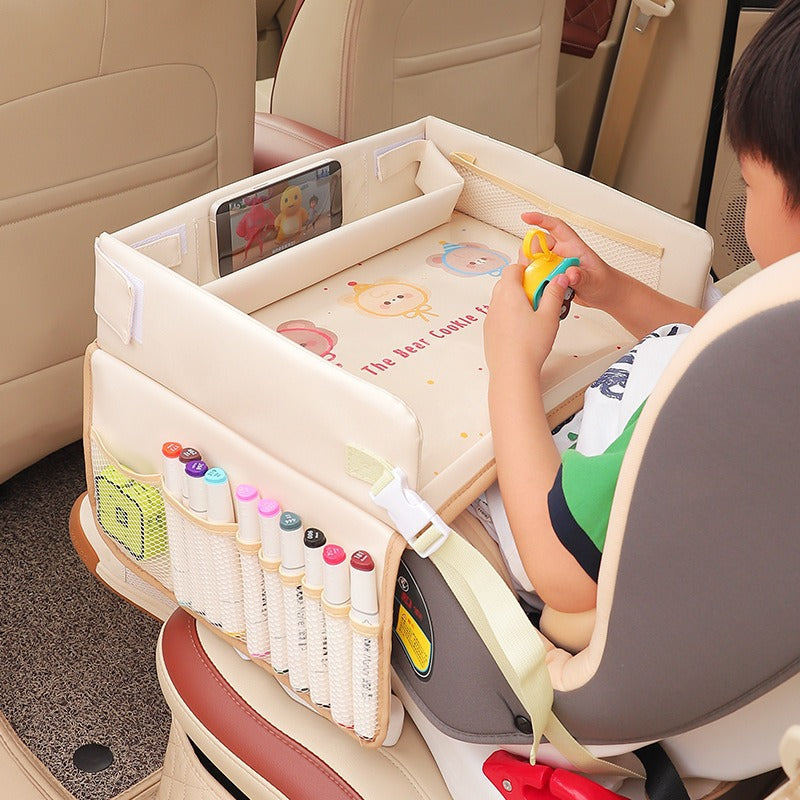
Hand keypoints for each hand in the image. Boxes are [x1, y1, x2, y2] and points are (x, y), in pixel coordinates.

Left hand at [484, 262, 568, 376]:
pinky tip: (522, 328)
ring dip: (514, 300)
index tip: (539, 276)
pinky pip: (498, 315)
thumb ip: (554, 294)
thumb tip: (559, 279)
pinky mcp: (489, 331)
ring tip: (532, 314)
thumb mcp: (549, 316)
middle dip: (522, 284)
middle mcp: (496, 304)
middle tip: (539, 295)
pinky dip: (508, 315)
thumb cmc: (529, 346)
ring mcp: (490, 318)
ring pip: (501, 300)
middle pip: (506, 283)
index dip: (526, 269)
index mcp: (509, 294)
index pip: (513, 268)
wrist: (512, 371)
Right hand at [521, 211, 618, 311]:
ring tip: (537, 281)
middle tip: (533, 267)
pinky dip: (532, 281)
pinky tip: (537, 289)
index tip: (526, 217)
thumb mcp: (595, 280)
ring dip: (530, 269)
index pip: (555, 227)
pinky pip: (535, 274)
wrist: (605, 294)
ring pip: (534, 260)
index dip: (540, 220)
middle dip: (531, 253)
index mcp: (573, 246)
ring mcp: (554, 265)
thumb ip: (582, 277)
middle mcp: (561, 253)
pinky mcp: (549, 276)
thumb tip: (570, 274)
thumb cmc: (603, 281)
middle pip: (538, 244)